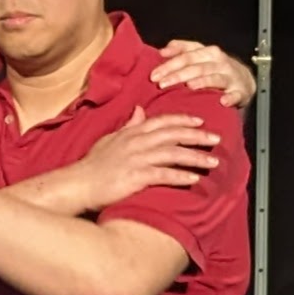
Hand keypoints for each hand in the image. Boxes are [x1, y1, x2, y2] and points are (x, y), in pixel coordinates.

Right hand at [70, 106, 220, 210]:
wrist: (77, 184)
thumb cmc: (91, 165)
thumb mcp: (109, 139)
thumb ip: (128, 125)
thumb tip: (140, 109)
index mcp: (131, 133)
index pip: (162, 122)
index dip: (183, 120)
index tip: (201, 122)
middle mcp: (137, 142)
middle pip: (173, 135)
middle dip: (197, 136)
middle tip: (216, 139)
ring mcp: (137, 159)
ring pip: (173, 153)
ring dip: (195, 157)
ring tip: (213, 162)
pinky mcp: (135, 177)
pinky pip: (163, 175)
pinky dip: (180, 176)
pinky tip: (194, 179)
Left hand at [151, 40, 256, 108]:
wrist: (243, 80)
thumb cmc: (214, 68)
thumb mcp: (199, 56)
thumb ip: (182, 51)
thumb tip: (162, 51)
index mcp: (207, 52)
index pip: (186, 55)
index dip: (169, 64)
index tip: (153, 75)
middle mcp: (219, 62)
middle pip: (197, 66)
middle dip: (178, 75)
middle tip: (161, 84)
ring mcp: (230, 76)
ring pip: (214, 78)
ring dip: (202, 82)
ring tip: (189, 86)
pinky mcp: (240, 91)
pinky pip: (236, 94)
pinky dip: (230, 97)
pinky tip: (223, 101)